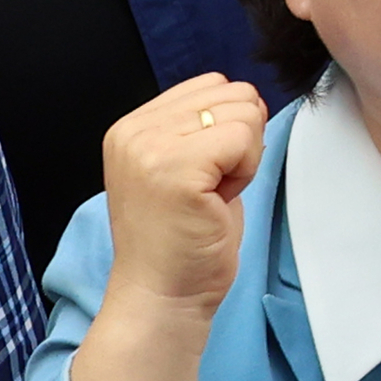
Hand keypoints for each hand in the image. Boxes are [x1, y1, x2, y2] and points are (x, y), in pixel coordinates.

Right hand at [94, 75, 268, 311]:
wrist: (162, 296)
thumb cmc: (183, 237)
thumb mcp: (181, 164)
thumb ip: (199, 125)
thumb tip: (248, 95)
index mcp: (132, 126)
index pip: (214, 83)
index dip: (227, 126)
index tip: (204, 172)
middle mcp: (133, 131)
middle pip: (235, 93)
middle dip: (240, 140)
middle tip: (209, 188)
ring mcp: (150, 149)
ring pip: (245, 112)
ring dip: (243, 157)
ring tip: (210, 195)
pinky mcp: (176, 170)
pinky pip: (245, 138)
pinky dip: (245, 171)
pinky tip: (216, 201)